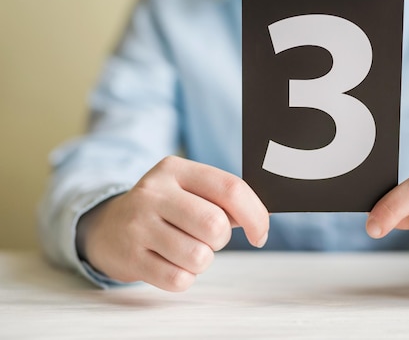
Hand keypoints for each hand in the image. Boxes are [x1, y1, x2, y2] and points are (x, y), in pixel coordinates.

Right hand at [77, 156, 268, 291]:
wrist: (107, 227)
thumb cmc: (165, 210)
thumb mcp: (190, 190)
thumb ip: (225, 200)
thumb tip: (262, 221)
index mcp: (176, 169)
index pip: (231, 188)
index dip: (256, 215)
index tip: (260, 234)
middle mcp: (154, 192)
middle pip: (216, 224)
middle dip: (221, 239)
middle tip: (208, 239)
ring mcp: (138, 225)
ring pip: (199, 256)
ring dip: (202, 260)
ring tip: (186, 249)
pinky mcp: (130, 257)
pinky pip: (179, 279)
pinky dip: (184, 277)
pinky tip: (170, 263)